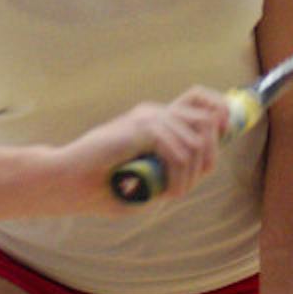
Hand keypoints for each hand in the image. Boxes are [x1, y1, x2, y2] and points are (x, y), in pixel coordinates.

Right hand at [58, 86, 232, 213]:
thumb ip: (167, 167)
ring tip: (171, 193)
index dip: (219, 114)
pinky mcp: (140, 129)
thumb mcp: (143, 175)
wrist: (67, 180)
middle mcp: (153, 113)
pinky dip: (179, 178)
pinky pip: (179, 153)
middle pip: (206, 120)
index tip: (226, 135)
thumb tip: (198, 167)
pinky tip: (166, 191)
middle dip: (210, 155)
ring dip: (190, 175)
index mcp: (153, 118)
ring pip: (195, 142)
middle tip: (185, 184)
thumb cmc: (101, 184)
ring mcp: (146, 118)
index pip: (198, 100)